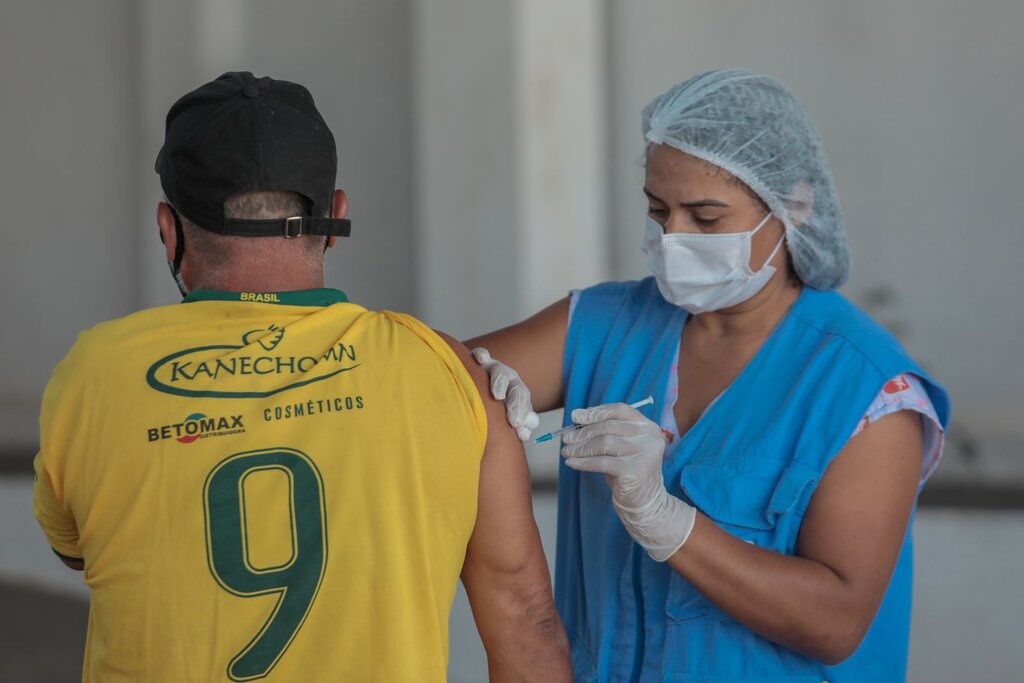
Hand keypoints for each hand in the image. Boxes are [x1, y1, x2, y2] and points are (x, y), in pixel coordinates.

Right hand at [471, 347, 539, 441]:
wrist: (475, 389)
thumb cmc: (492, 407)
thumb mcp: (506, 416)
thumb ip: (519, 424)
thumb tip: (524, 433)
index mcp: (518, 392)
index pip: (525, 403)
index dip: (524, 414)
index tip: (519, 427)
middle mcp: (509, 379)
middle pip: (517, 388)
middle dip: (517, 404)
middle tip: (515, 421)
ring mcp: (494, 368)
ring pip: (501, 372)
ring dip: (501, 383)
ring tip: (498, 396)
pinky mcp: (479, 361)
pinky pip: (481, 354)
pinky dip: (481, 355)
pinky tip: (480, 359)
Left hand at [561, 402, 695, 560]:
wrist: (645, 503)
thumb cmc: (628, 472)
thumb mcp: (620, 447)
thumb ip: (605, 431)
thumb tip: (576, 419)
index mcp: (648, 426)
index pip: (620, 410)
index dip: (596, 412)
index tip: (576, 416)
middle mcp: (650, 437)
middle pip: (609, 427)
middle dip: (583, 432)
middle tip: (566, 439)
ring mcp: (644, 454)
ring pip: (603, 443)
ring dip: (580, 448)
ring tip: (566, 452)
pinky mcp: (635, 471)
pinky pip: (602, 462)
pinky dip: (583, 462)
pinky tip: (572, 463)